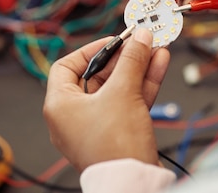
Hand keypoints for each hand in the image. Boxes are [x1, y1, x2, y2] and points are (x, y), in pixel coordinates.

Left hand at [43, 28, 169, 172]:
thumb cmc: (114, 149)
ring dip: (137, 67)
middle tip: (140, 43)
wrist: (133, 183)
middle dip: (123, 57)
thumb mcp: (122, 93)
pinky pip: (128, 101)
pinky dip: (142, 84)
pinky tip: (158, 65)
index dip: (91, 50)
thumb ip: (132, 61)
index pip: (67, 66)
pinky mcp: (117, 133)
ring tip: (155, 49)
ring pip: (117, 88)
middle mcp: (74, 116)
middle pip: (98, 75)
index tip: (113, 41)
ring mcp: (97, 125)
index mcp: (60, 105)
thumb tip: (139, 39)